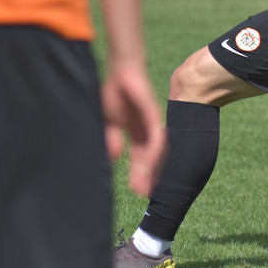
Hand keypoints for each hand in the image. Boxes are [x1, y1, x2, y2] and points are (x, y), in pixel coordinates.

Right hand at [102, 61, 165, 195]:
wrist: (124, 71)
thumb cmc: (116, 93)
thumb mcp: (111, 122)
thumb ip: (112, 139)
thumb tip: (113, 159)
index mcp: (136, 132)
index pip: (139, 157)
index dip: (139, 173)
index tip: (138, 191)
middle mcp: (146, 130)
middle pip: (149, 158)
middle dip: (146, 176)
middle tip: (146, 196)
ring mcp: (151, 123)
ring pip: (154, 151)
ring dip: (151, 169)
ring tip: (148, 187)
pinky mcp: (153, 115)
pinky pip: (155, 135)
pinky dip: (154, 150)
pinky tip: (152, 163)